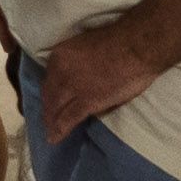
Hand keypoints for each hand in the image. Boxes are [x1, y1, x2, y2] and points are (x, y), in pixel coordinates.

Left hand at [37, 19, 159, 143]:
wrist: (135, 47)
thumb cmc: (117, 41)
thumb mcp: (83, 45)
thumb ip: (75, 61)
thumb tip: (76, 72)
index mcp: (59, 56)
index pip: (49, 79)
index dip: (49, 91)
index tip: (49, 98)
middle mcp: (60, 72)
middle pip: (49, 95)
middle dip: (47, 109)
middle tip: (46, 119)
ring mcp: (72, 88)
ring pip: (56, 108)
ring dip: (51, 121)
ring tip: (50, 132)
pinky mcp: (87, 102)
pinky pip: (68, 119)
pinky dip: (60, 130)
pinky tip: (54, 139)